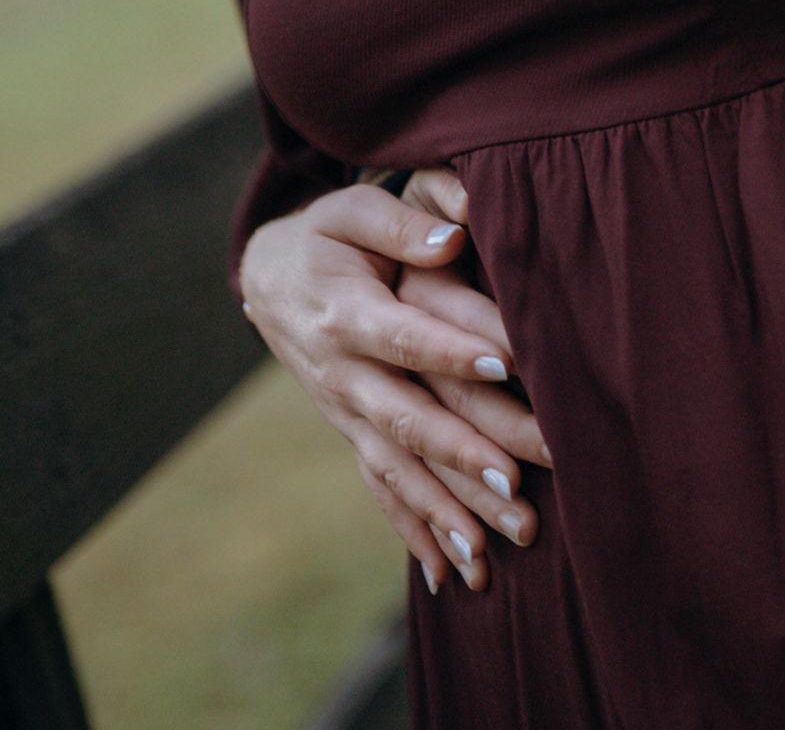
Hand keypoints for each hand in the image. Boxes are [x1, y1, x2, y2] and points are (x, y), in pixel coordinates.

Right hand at [236, 177, 545, 595]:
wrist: (267, 277)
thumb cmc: (328, 234)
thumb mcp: (354, 210)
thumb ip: (402, 223)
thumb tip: (452, 238)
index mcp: (345, 314)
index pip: (404, 337)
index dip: (451, 350)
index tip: (505, 364)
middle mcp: (342, 374)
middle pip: (407, 419)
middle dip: (461, 454)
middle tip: (516, 483)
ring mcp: (345, 413)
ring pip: (398, 469)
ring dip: (446, 509)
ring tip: (497, 546)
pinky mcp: (353, 434)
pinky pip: (383, 489)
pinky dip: (417, 532)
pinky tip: (455, 573)